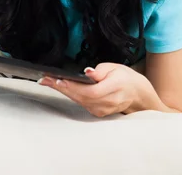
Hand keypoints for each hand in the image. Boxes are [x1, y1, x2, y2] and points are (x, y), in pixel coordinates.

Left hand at [38, 62, 152, 116]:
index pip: (90, 91)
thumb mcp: (115, 67)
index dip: (73, 86)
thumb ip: (101, 70)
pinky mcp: (97, 113)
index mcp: (113, 88)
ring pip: (78, 101)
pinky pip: (81, 103)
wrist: (137, 94)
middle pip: (80, 97)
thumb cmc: (125, 77)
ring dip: (62, 91)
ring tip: (47, 81)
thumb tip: (88, 73)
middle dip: (61, 88)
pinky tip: (60, 87)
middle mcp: (107, 102)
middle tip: (44, 79)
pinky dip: (70, 95)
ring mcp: (102, 110)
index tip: (58, 80)